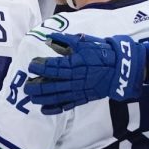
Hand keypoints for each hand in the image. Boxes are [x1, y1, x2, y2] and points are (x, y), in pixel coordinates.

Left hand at [24, 33, 145, 113]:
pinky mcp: (83, 98)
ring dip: (42, 98)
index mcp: (74, 64)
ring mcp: (78, 90)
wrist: (121, 69)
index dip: (40, 67)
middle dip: (37, 86)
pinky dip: (55, 108)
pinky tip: (44, 109)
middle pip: (51, 84)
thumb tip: (49, 38)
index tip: (31, 66)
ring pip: (56, 96)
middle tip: (26, 85)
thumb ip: (66, 41)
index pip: (52, 67)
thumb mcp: (84, 43)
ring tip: (31, 97)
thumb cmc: (102, 53)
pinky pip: (67, 105)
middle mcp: (74, 79)